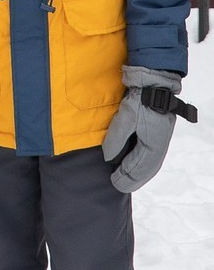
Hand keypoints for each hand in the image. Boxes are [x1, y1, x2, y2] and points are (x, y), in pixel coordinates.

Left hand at [102, 65, 196, 192]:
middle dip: (132, 179)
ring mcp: (160, 141)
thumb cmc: (141, 100)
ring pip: (149, 164)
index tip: (114, 182)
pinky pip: (150, 156)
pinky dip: (142, 164)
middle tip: (118, 185)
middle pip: (146, 170)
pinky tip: (133, 164)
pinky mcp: (157, 135)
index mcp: (153, 146)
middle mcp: (159, 147)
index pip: (138, 168)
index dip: (126, 177)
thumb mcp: (125, 118)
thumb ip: (116, 139)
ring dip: (138, 173)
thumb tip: (108, 158)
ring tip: (125, 179)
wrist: (154, 84)